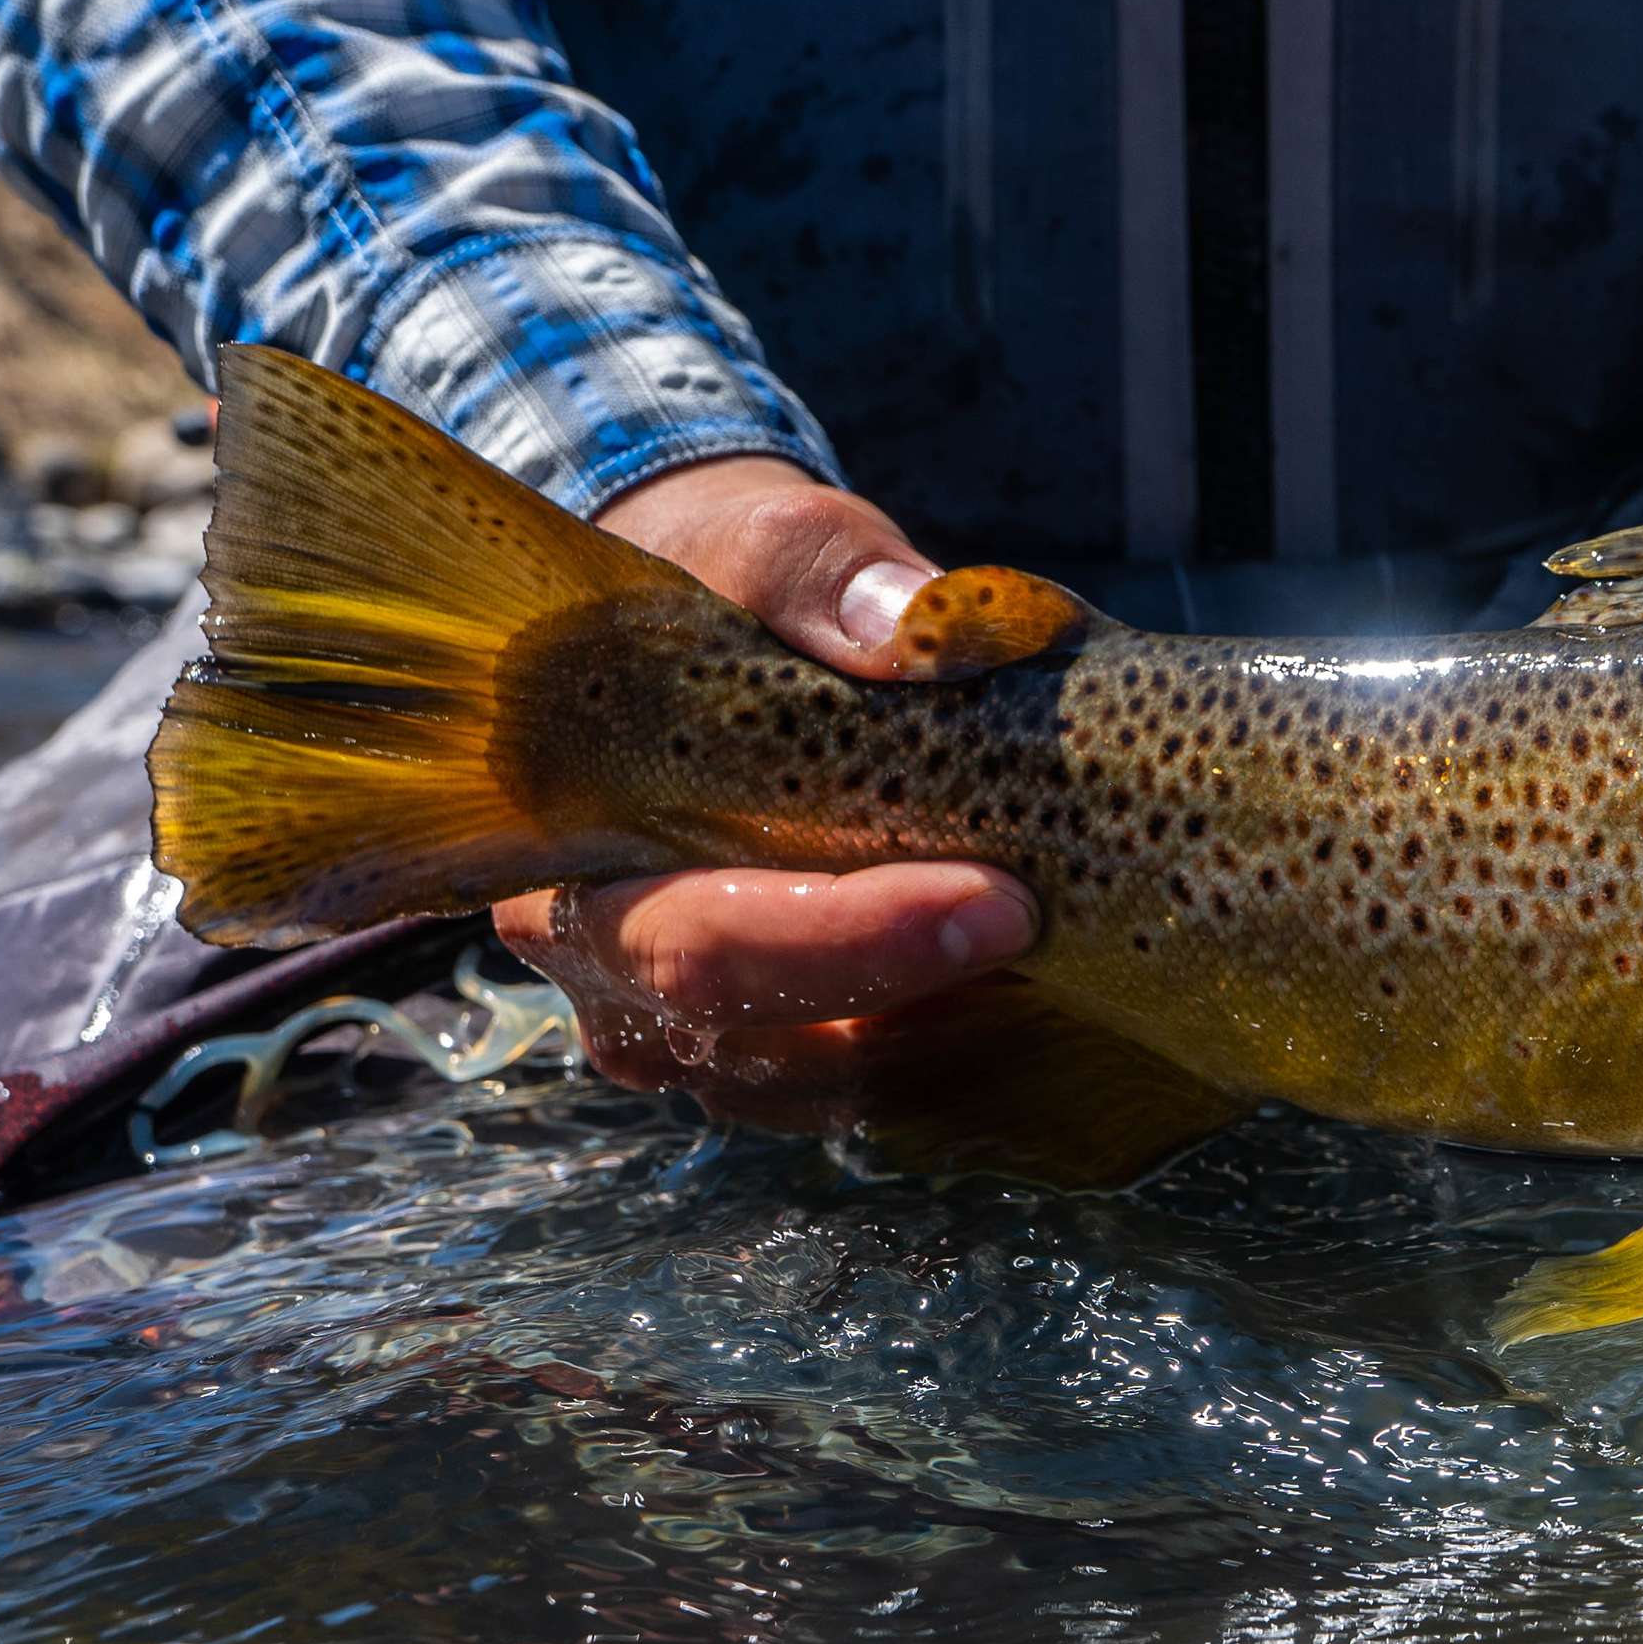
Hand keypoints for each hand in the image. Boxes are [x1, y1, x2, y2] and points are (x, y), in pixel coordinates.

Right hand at [491, 455, 1038, 1119]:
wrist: (755, 630)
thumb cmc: (746, 596)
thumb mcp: (774, 550)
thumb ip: (827, 577)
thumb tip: (922, 627)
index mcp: (573, 867)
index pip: (692, 946)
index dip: (842, 939)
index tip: (995, 899)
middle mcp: (622, 978)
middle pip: (764, 1041)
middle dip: (917, 990)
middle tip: (1041, 915)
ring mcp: (713, 1030)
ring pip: (838, 1090)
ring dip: (959, 1039)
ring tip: (1069, 951)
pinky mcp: (805, 1047)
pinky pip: (892, 1094)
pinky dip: (978, 1054)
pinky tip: (1061, 991)